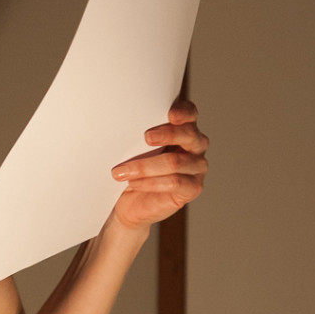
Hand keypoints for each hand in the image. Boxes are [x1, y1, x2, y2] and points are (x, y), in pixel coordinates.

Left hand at [109, 99, 207, 230]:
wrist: (128, 202)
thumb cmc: (131, 167)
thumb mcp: (130, 147)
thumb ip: (135, 132)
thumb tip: (117, 121)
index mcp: (182, 128)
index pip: (189, 113)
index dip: (183, 112)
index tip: (170, 114)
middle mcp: (194, 145)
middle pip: (188, 134)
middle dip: (166, 134)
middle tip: (146, 138)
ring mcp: (196, 167)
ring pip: (175, 162)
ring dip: (144, 166)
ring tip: (120, 172)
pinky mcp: (193, 188)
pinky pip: (174, 183)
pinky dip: (150, 182)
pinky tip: (133, 183)